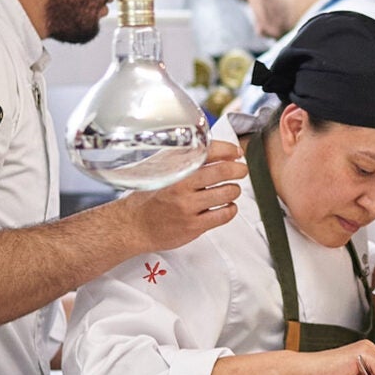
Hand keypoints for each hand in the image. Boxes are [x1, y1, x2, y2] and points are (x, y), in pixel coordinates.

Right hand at [122, 138, 244, 251]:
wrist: (133, 224)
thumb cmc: (149, 196)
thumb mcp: (162, 168)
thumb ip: (185, 158)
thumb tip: (217, 149)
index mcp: (174, 167)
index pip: (209, 150)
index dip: (229, 150)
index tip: (236, 153)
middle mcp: (181, 185)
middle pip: (223, 171)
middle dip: (238, 169)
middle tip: (241, 170)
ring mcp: (188, 206)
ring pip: (227, 193)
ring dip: (234, 190)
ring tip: (230, 190)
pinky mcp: (193, 225)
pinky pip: (224, 215)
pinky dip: (231, 209)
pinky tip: (226, 206)